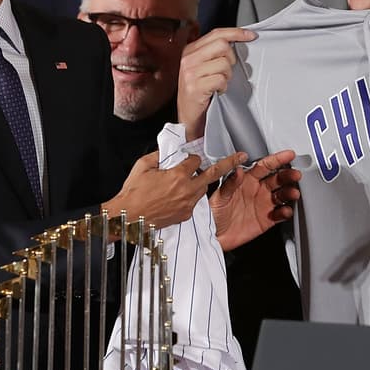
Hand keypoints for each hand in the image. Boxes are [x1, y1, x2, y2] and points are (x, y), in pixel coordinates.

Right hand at [105, 150, 246, 228]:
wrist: (128, 218)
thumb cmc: (133, 192)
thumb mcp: (143, 166)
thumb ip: (159, 155)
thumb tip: (168, 151)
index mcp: (177, 175)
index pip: (195, 160)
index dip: (191, 158)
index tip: (187, 158)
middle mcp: (187, 190)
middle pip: (213, 173)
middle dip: (228, 164)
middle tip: (241, 157)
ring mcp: (188, 204)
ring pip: (203, 189)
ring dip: (200, 182)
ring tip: (188, 181)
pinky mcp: (185, 215)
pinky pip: (194, 202)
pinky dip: (190, 197)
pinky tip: (177, 197)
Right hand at [178, 27, 255, 140]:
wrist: (188, 118)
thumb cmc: (199, 93)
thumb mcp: (203, 68)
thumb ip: (214, 53)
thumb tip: (237, 41)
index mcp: (190, 51)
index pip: (216, 33)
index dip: (236, 32)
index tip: (250, 35)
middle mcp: (188, 59)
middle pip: (222, 45)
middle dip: (231, 59)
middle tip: (226, 71)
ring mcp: (190, 73)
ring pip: (224, 64)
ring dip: (227, 76)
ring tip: (219, 84)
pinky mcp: (195, 87)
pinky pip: (221, 80)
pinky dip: (223, 87)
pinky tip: (217, 91)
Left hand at [211, 149, 300, 250]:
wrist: (213, 236)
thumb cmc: (213, 213)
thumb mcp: (219, 197)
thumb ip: (230, 184)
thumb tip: (239, 170)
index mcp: (247, 181)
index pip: (264, 166)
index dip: (277, 160)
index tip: (289, 155)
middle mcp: (257, 190)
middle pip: (277, 179)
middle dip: (288, 175)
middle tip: (296, 175)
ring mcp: (263, 205)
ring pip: (282, 195)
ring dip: (289, 193)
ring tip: (293, 193)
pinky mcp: (267, 220)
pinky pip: (280, 214)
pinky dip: (285, 212)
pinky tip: (286, 210)